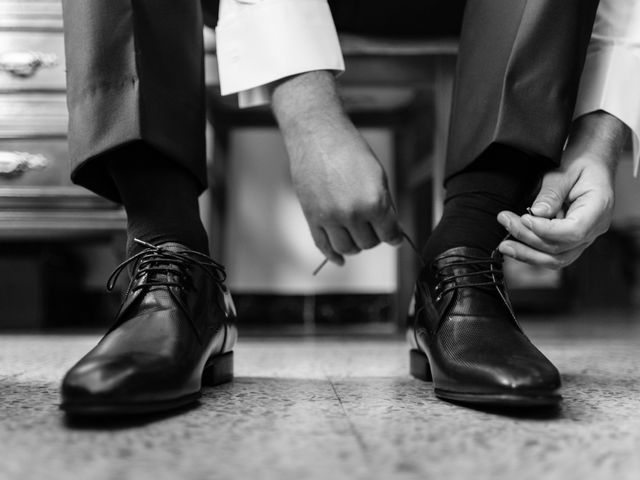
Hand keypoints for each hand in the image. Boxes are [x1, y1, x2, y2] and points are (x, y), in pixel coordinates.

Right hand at [272, 72, 401, 264]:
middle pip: (369, 244)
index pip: (389, 234)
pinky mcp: (312, 218)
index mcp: (374, 202)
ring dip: (355, 246)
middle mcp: (352, 214)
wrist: (317, 136)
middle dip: (374, 237)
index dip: (394, 237)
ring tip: (357, 236)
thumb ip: (384, 204)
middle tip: (373, 228)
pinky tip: (340, 259)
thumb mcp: (378, 175)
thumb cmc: (350, 150)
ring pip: (347, 249)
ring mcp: (330, 218)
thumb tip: (388, 228)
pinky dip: (333, 256)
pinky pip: (324, 246)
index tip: (394, 238)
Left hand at [496, 111, 627, 268]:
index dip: (546, 230)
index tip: (524, 218)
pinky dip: (531, 252)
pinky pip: (552, 254)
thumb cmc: (581, 162)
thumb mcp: (565, 170)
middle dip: (529, 240)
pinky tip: (513, 244)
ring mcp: (584, 238)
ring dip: (527, 254)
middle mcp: (594, 229)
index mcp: (598, 209)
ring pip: (556, 259)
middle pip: (561, 250)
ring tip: (504, 244)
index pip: (573, 232)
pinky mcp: (570, 240)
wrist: (591, 161)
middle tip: (506, 221)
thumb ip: (552, 193)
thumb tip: (536, 213)